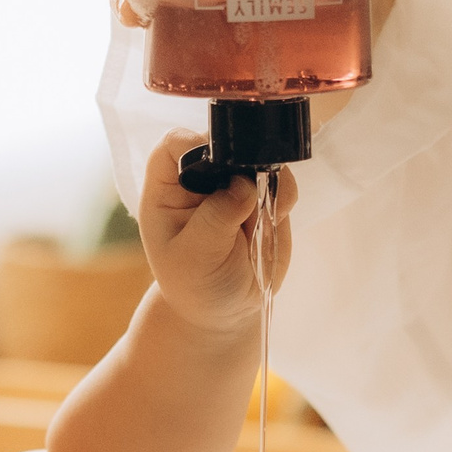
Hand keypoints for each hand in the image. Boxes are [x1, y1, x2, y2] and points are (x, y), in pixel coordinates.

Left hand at [135, 130, 294, 338]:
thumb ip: (215, 219)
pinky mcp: (264, 197)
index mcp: (167, 188)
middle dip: (242, 161)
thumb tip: (243, 185)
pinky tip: (273, 222)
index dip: (196, 145)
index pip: (175, 145)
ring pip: (259, 158)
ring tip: (260, 220)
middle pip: (223, 141)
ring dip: (267, 182)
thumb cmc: (195, 284)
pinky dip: (284, 196)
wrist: (225, 309)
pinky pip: (282, 182)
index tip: (218, 166)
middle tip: (249, 196)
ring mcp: (235, 184)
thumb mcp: (195, 257)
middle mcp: (200, 178)